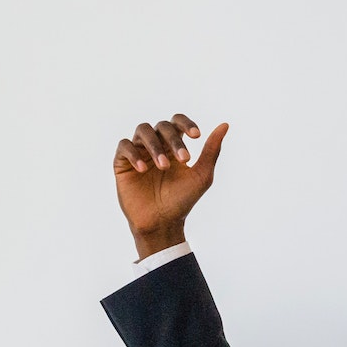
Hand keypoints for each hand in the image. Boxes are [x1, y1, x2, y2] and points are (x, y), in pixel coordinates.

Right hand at [114, 116, 227, 257]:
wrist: (162, 223)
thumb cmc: (182, 201)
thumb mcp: (202, 175)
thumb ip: (211, 150)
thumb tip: (224, 125)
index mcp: (173, 146)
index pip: (177, 122)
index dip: (186, 124)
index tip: (197, 136)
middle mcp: (155, 146)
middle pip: (162, 126)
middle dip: (174, 140)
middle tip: (184, 159)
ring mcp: (138, 153)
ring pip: (143, 130)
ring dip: (155, 145)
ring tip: (164, 166)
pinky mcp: (122, 164)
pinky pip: (124, 146)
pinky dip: (133, 154)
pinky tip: (143, 169)